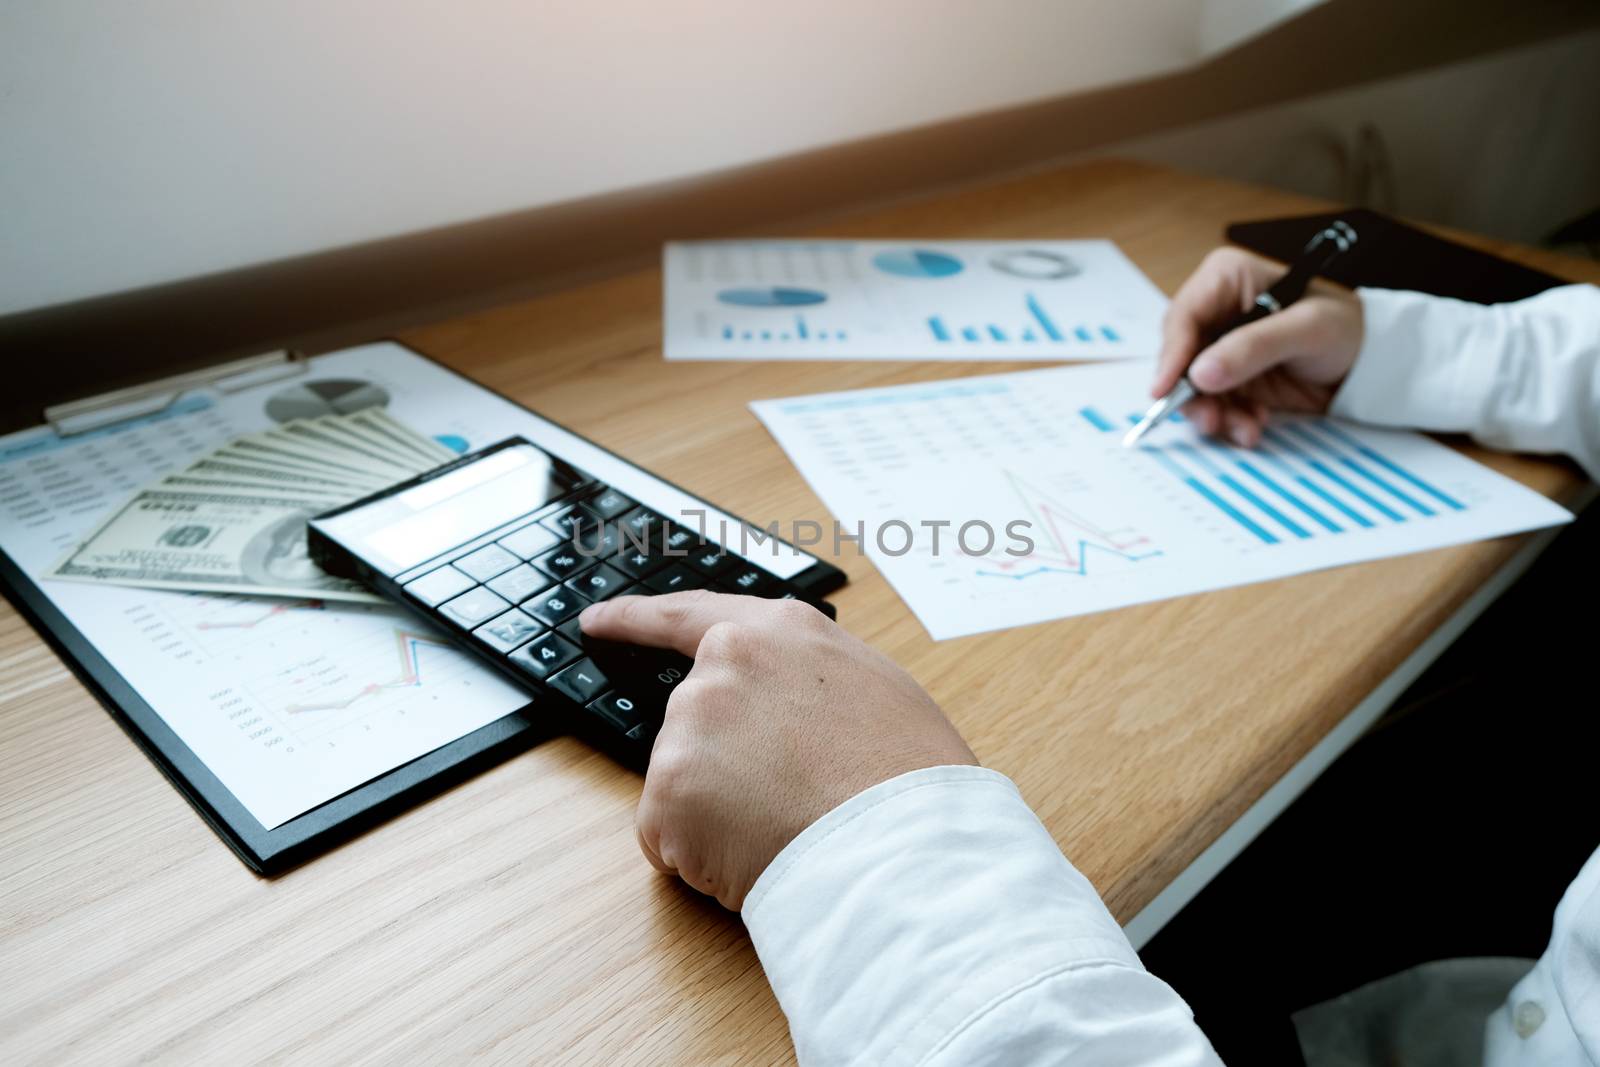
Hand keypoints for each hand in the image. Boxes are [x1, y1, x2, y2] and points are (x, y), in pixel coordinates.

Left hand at [578, 590, 976, 909]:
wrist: (906, 844)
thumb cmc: (910, 778)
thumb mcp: (875, 690)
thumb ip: (811, 680)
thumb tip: (790, 707)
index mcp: (777, 633)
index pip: (686, 615)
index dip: (634, 620)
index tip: (597, 620)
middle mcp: (723, 665)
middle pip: (694, 725)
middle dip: (722, 768)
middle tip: (786, 800)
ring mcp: (690, 724)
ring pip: (684, 786)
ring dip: (718, 814)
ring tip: (787, 826)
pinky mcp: (668, 788)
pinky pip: (671, 838)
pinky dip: (701, 858)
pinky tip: (755, 854)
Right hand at [1153, 247, 1364, 446]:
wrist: (1369, 360)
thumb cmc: (1344, 326)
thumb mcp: (1306, 330)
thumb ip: (1253, 348)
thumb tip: (1201, 373)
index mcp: (1227, 279)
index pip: (1184, 317)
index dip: (1171, 355)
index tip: (1164, 390)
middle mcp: (1216, 311)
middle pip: (1180, 356)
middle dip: (1193, 393)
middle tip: (1210, 419)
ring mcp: (1221, 348)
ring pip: (1192, 387)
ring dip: (1214, 413)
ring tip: (1244, 428)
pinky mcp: (1230, 378)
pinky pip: (1213, 404)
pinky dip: (1229, 420)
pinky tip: (1254, 425)